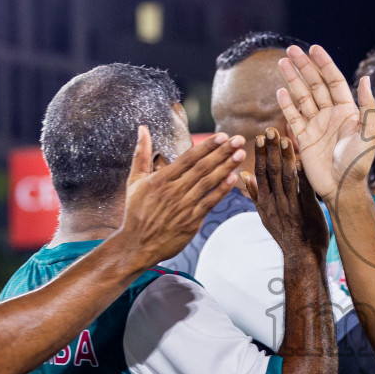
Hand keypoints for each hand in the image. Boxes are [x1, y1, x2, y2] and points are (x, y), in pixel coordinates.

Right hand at [110, 126, 244, 268]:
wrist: (137, 244)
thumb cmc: (135, 211)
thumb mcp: (134, 181)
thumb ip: (141, 154)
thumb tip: (142, 129)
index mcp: (161, 179)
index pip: (188, 158)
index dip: (207, 146)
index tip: (222, 136)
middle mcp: (174, 191)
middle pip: (202, 167)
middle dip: (222, 152)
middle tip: (238, 139)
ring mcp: (184, 206)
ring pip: (208, 183)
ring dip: (226, 167)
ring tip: (240, 154)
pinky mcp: (191, 221)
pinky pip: (210, 202)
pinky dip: (222, 190)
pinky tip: (233, 178)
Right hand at [247, 127, 328, 260]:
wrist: (302, 257)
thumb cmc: (287, 236)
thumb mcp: (265, 216)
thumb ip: (255, 195)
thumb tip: (243, 175)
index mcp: (265, 203)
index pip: (259, 173)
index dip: (259, 155)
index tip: (259, 137)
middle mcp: (275, 203)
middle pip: (270, 172)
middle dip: (270, 150)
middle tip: (270, 130)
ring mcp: (291, 206)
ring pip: (286, 177)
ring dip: (285, 157)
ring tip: (285, 138)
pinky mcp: (307, 210)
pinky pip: (304, 188)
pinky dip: (303, 173)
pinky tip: (303, 159)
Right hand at [274, 44, 374, 201]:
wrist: (343, 188)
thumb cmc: (359, 163)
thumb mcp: (370, 134)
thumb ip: (368, 106)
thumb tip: (366, 78)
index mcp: (348, 111)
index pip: (333, 81)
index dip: (324, 64)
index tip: (313, 49)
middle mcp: (331, 115)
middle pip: (315, 85)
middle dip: (304, 67)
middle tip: (291, 50)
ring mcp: (316, 126)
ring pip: (302, 97)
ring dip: (292, 80)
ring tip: (282, 62)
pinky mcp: (304, 139)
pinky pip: (293, 117)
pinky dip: (286, 104)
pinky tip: (280, 91)